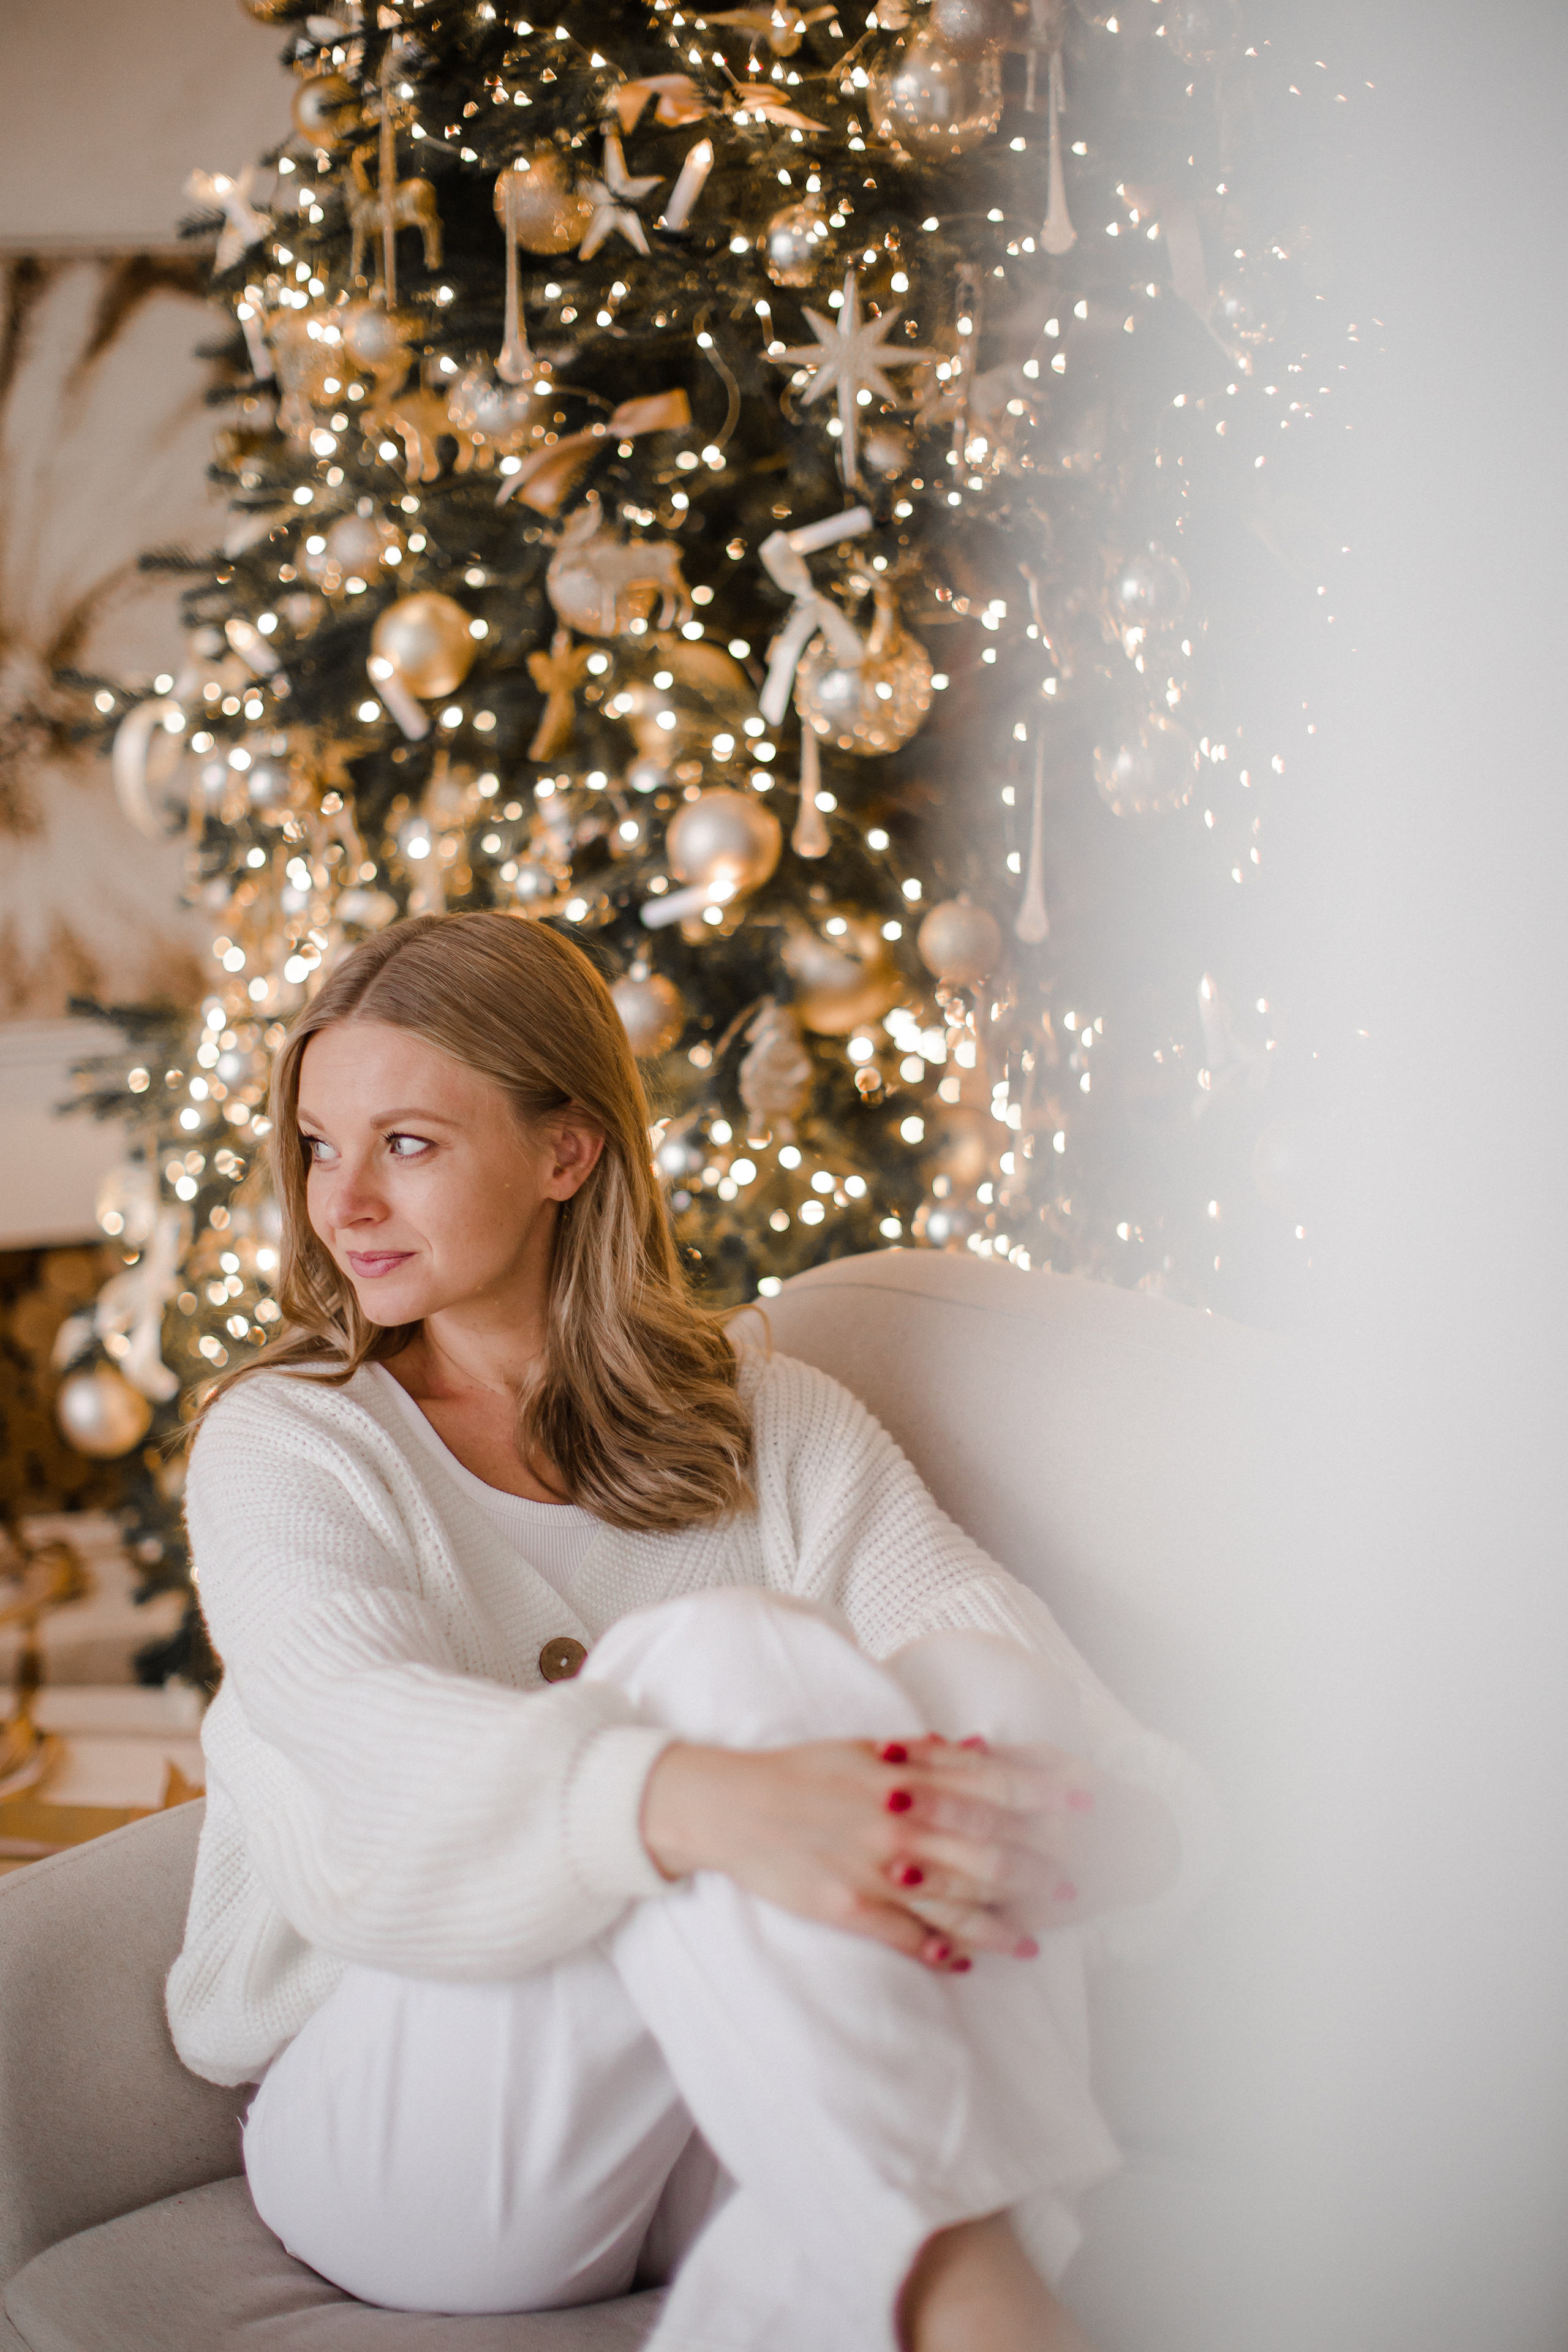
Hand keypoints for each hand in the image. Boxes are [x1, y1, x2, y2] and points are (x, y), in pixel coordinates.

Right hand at [640, 1734, 1097, 1970]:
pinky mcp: (847, 1908)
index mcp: (900, 1777)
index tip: (1082, 1802)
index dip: (1040, 1794)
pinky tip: (966, 1959)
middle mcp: (895, 1822)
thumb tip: (981, 1751)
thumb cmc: (799, 1771)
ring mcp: (872, 1868)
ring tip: (1035, 1939)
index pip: (987, 1786)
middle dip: (1035, 1867)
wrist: (727, 1806)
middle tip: (1073, 1883)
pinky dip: (939, 1947)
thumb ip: (924, 1754)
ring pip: (952, 1900)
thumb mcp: (862, 1749)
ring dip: (1000, 1921)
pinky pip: (905, 1934)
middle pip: (983, 1848)